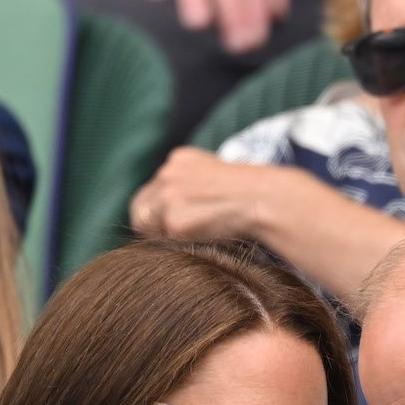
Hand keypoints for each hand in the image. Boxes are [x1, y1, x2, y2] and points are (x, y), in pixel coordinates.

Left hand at [130, 147, 264, 241]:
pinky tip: (199, 241)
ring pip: (146, 224)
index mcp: (178, 159)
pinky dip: (177, 245)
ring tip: (191, 240)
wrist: (265, 200)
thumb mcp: (217, 176)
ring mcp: (168, 196)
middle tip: (174, 239)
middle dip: (152, 225)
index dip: (158, 212)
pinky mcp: (174, 221)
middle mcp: (167, 173)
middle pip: (140, 208)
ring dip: (162, 236)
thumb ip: (193, 186)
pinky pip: (163, 241)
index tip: (170, 227)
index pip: (151, 191)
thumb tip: (178, 209)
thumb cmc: (250, 196)